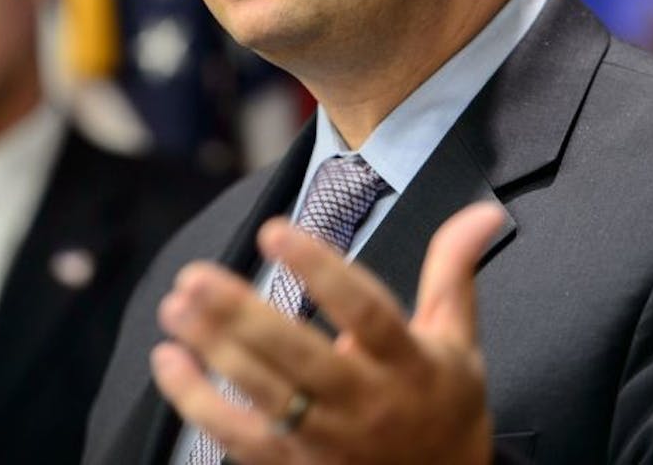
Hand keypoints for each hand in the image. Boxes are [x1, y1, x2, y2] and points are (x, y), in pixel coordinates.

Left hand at [152, 201, 502, 464]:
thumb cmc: (446, 405)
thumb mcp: (459, 339)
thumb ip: (455, 271)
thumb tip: (484, 211)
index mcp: (410, 365)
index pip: (365, 313)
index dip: (320, 271)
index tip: (274, 229)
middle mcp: (367, 405)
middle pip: (301, 361)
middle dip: (244, 317)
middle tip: (196, 274)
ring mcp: (328, 442)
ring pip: (265, 398)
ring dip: (213, 352)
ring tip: (176, 306)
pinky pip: (240, 441)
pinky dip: (198, 404)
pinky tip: (168, 361)